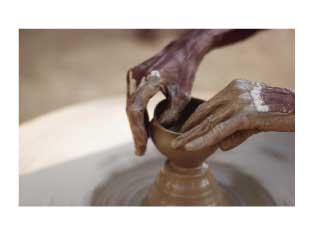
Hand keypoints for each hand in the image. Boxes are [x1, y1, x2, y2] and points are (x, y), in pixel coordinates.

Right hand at [126, 35, 202, 155]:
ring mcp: (133, 76)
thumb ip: (171, 113)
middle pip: (131, 110)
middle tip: (140, 150)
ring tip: (142, 142)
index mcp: (145, 80)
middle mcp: (134, 77)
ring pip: (131, 105)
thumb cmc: (185, 70)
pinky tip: (144, 125)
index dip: (137, 131)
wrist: (183, 50)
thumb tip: (157, 130)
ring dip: (137, 124)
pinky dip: (139, 113)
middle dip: (136, 131)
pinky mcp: (135, 77)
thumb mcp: (182, 94)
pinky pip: (135, 99)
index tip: (142, 147)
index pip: (135, 110)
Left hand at [172, 79, 294, 150]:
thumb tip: (220, 146)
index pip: (208, 105)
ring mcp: (238, 102)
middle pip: (205, 114)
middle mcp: (233, 92)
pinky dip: (203, 140)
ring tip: (177, 146)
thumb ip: (236, 132)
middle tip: (174, 140)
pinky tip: (190, 147)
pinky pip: (219, 130)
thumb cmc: (277, 113)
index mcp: (233, 88)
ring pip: (209, 123)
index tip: (184, 130)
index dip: (194, 119)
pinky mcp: (245, 115)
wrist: (299, 108)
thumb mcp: (253, 120)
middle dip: (188, 129)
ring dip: (191, 137)